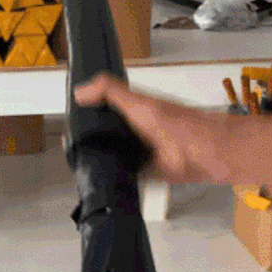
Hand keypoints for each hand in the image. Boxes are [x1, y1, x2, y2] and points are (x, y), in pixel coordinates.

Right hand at [74, 72, 230, 184]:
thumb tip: (78, 92)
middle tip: (69, 149)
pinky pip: (125, 174)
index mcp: (133, 108)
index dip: (86, 111)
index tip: (67, 120)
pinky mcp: (146, 172)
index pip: (104, 107)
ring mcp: (140, 151)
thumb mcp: (138, 103)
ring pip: (114, 154)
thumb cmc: (173, 124)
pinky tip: (100, 180)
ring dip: (101, 159)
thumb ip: (110, 92)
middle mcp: (135, 128)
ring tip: (79, 166)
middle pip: (106, 133)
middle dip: (90, 139)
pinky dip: (114, 176)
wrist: (204, 154)